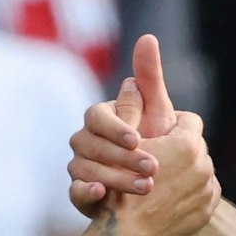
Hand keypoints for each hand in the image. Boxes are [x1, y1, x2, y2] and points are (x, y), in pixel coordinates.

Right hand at [70, 35, 187, 215]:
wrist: (159, 191)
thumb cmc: (158, 145)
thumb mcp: (158, 114)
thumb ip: (151, 82)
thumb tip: (147, 39)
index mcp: (101, 120)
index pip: (96, 116)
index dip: (116, 127)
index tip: (137, 138)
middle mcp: (86, 141)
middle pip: (91, 144)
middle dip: (123, 157)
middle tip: (153, 168)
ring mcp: (81, 168)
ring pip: (84, 169)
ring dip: (115, 177)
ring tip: (147, 187)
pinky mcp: (82, 194)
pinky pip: (76, 193)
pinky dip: (87, 193)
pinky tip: (104, 196)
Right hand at [108, 110, 218, 235]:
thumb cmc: (119, 183)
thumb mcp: (125, 141)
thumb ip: (133, 107)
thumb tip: (135, 74)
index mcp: (186, 144)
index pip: (189, 120)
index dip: (172, 125)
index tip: (159, 135)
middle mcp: (203, 164)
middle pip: (195, 146)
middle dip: (179, 150)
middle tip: (158, 160)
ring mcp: (207, 189)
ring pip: (199, 170)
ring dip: (185, 172)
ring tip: (162, 180)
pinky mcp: (207, 210)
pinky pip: (202, 194)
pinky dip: (189, 194)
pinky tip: (169, 198)